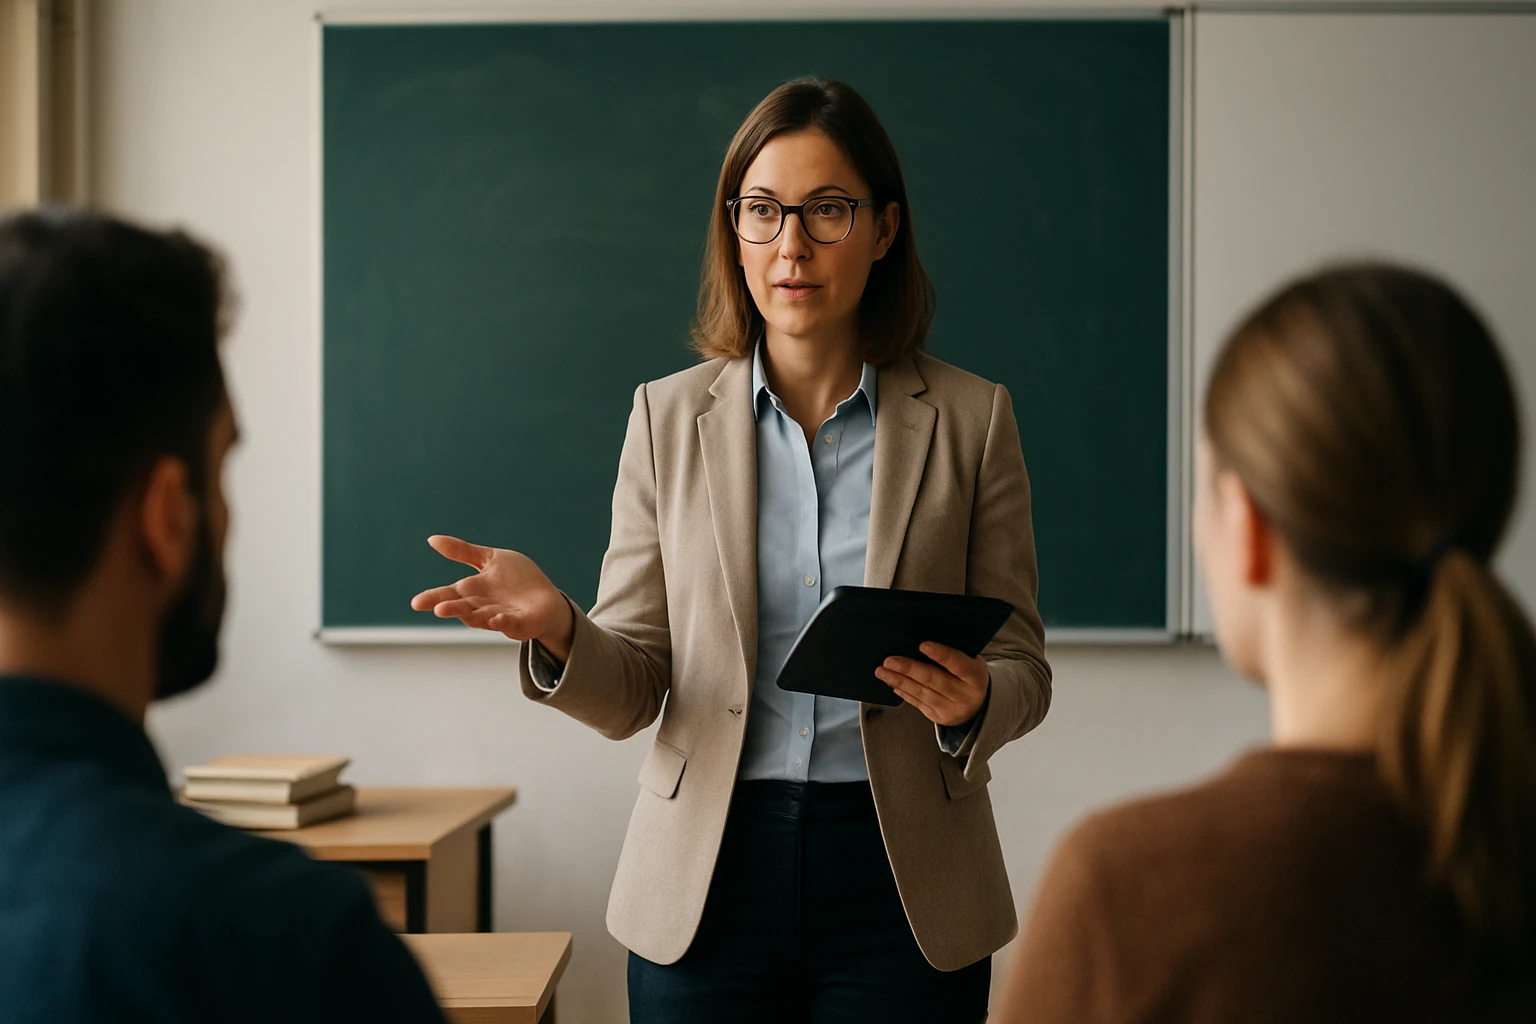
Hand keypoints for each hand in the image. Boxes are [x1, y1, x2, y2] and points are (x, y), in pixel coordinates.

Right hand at [409, 535, 574, 659]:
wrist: (546, 599)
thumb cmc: (517, 580)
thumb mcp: (490, 559)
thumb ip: (463, 552)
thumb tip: (431, 539)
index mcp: (473, 591)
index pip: (449, 594)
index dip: (433, 598)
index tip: (416, 603)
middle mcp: (482, 606)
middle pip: (463, 608)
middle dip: (451, 608)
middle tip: (438, 609)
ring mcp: (500, 617)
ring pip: (483, 618)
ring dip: (472, 615)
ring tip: (457, 612)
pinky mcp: (520, 623)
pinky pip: (510, 624)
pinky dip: (503, 621)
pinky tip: (497, 618)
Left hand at [875, 642, 989, 726]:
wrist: (978, 705)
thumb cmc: (968, 674)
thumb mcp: (969, 661)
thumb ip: (953, 653)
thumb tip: (920, 640)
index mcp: (976, 676)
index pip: (958, 664)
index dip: (941, 654)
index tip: (922, 644)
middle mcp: (965, 695)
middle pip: (934, 680)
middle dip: (909, 669)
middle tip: (889, 660)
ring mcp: (951, 709)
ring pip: (922, 693)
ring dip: (899, 681)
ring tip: (882, 671)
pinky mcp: (938, 717)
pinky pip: (918, 703)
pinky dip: (903, 692)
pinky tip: (892, 683)